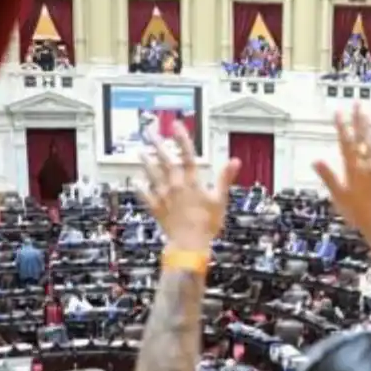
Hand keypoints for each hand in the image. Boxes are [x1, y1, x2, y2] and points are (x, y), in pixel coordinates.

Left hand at [139, 122, 239, 254]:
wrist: (189, 245)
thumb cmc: (207, 225)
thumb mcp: (220, 200)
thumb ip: (225, 178)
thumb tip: (234, 161)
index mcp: (192, 182)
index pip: (186, 154)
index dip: (181, 138)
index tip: (176, 125)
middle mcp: (175, 186)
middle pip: (165, 161)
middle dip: (158, 145)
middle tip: (151, 132)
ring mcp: (164, 196)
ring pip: (152, 174)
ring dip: (146, 162)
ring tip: (140, 152)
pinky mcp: (157, 208)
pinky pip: (145, 195)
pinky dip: (140, 187)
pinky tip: (135, 180)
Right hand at [313, 105, 370, 239]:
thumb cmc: (355, 211)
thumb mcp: (338, 195)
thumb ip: (328, 176)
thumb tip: (316, 160)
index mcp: (354, 168)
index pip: (347, 142)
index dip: (342, 126)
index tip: (338, 112)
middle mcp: (368, 164)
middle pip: (363, 137)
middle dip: (359, 120)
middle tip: (358, 104)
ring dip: (368, 128)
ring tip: (365, 117)